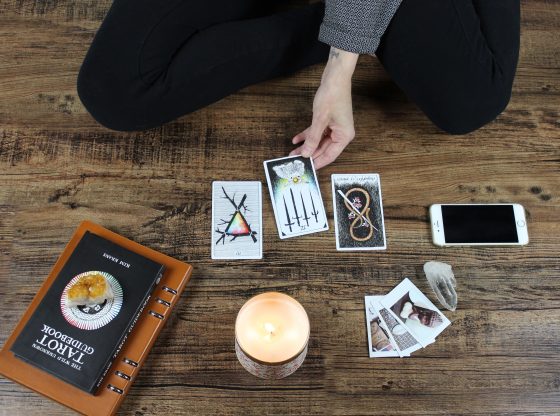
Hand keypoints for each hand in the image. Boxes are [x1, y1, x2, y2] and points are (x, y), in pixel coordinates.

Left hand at [290, 47, 357, 168]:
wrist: (335, 77)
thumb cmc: (332, 96)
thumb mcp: (319, 120)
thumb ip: (313, 139)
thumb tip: (306, 153)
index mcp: (344, 136)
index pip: (330, 156)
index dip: (317, 162)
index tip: (307, 169)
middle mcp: (341, 133)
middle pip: (323, 149)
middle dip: (309, 154)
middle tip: (295, 160)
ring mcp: (335, 127)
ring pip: (318, 141)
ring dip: (306, 146)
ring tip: (292, 152)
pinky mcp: (328, 121)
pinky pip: (317, 132)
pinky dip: (307, 135)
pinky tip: (296, 139)